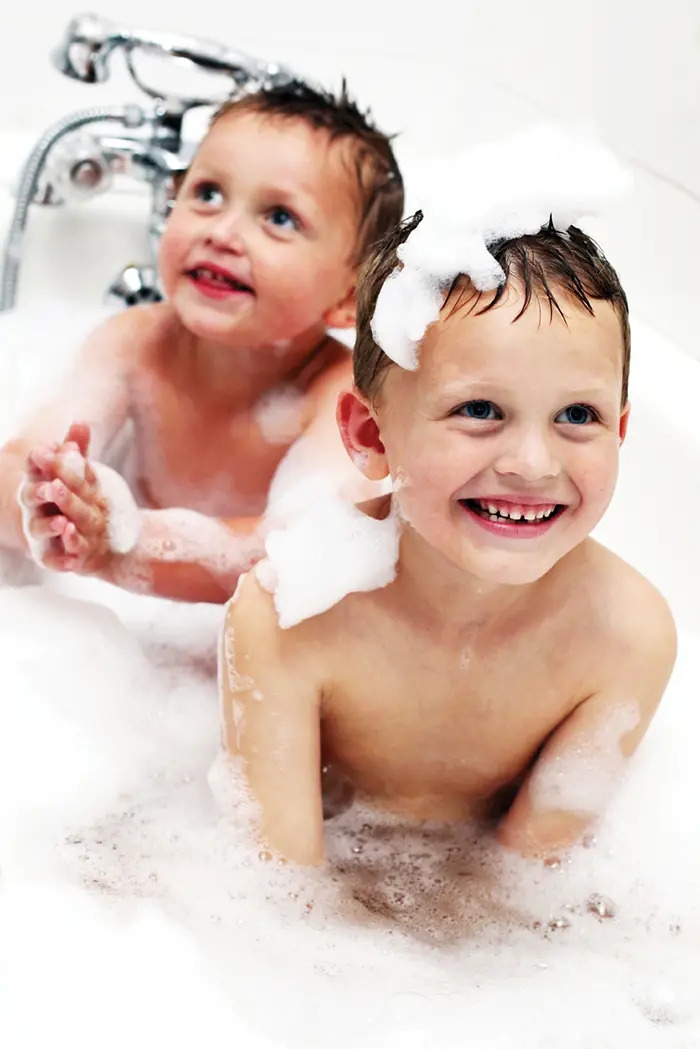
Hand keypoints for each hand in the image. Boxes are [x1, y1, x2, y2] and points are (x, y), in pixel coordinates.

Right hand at [18, 422, 113, 573]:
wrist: (61, 529)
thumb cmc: (64, 493)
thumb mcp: (72, 470)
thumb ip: (75, 449)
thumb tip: (82, 421)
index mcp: (37, 483)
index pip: (33, 470)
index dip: (38, 462)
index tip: (44, 450)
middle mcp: (33, 507)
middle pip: (31, 497)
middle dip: (41, 492)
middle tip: (53, 488)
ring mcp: (38, 530)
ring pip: (38, 528)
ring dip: (49, 526)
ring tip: (62, 523)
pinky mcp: (47, 555)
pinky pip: (51, 559)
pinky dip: (61, 561)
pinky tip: (72, 562)